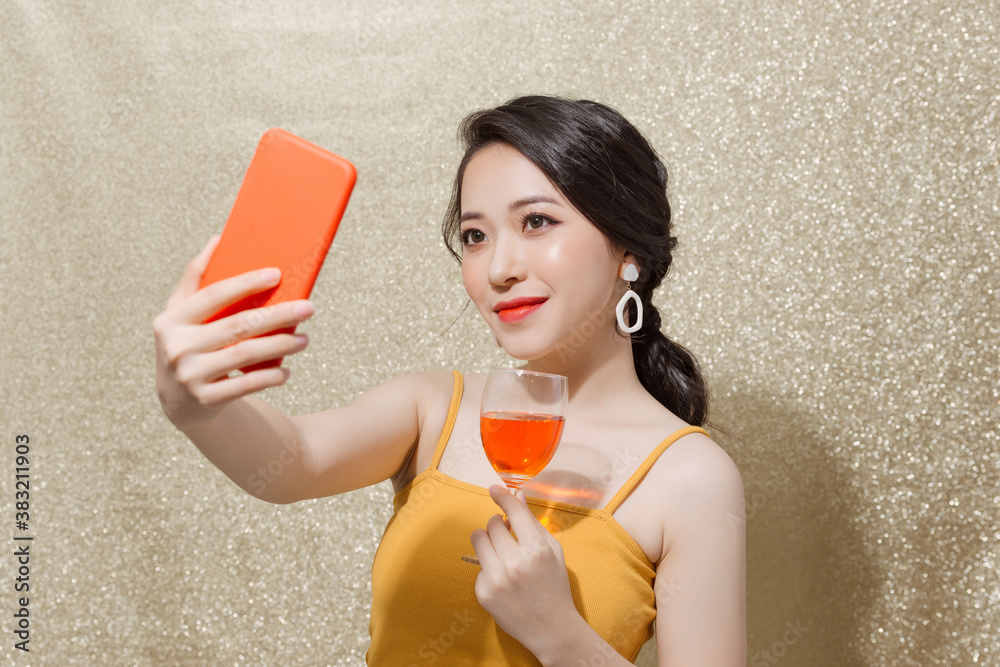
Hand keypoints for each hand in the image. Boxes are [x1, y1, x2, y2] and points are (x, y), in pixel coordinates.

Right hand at [152, 234, 314, 429]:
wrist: (178, 399)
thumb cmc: (188, 343)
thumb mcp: (182, 313)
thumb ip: (196, 277)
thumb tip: (218, 239)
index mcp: (171, 319)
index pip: (213, 295)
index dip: (245, 283)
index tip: (277, 274)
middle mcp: (177, 346)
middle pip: (237, 326)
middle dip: (277, 315)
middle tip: (308, 308)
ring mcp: (190, 375)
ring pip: (245, 355)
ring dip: (281, 345)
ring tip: (304, 339)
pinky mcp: (205, 399)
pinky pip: (246, 384)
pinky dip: (270, 377)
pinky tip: (287, 370)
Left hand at [470, 485, 579, 653]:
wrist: (551, 628)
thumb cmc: (555, 586)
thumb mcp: (553, 551)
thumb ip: (533, 523)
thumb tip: (518, 496)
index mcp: (536, 550)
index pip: (513, 512)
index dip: (502, 496)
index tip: (494, 488)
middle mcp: (514, 563)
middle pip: (492, 524)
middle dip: (498, 525)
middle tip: (508, 535)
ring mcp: (496, 579)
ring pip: (478, 539)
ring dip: (487, 540)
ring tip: (501, 551)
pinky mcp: (483, 593)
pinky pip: (478, 565)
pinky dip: (489, 567)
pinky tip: (503, 579)